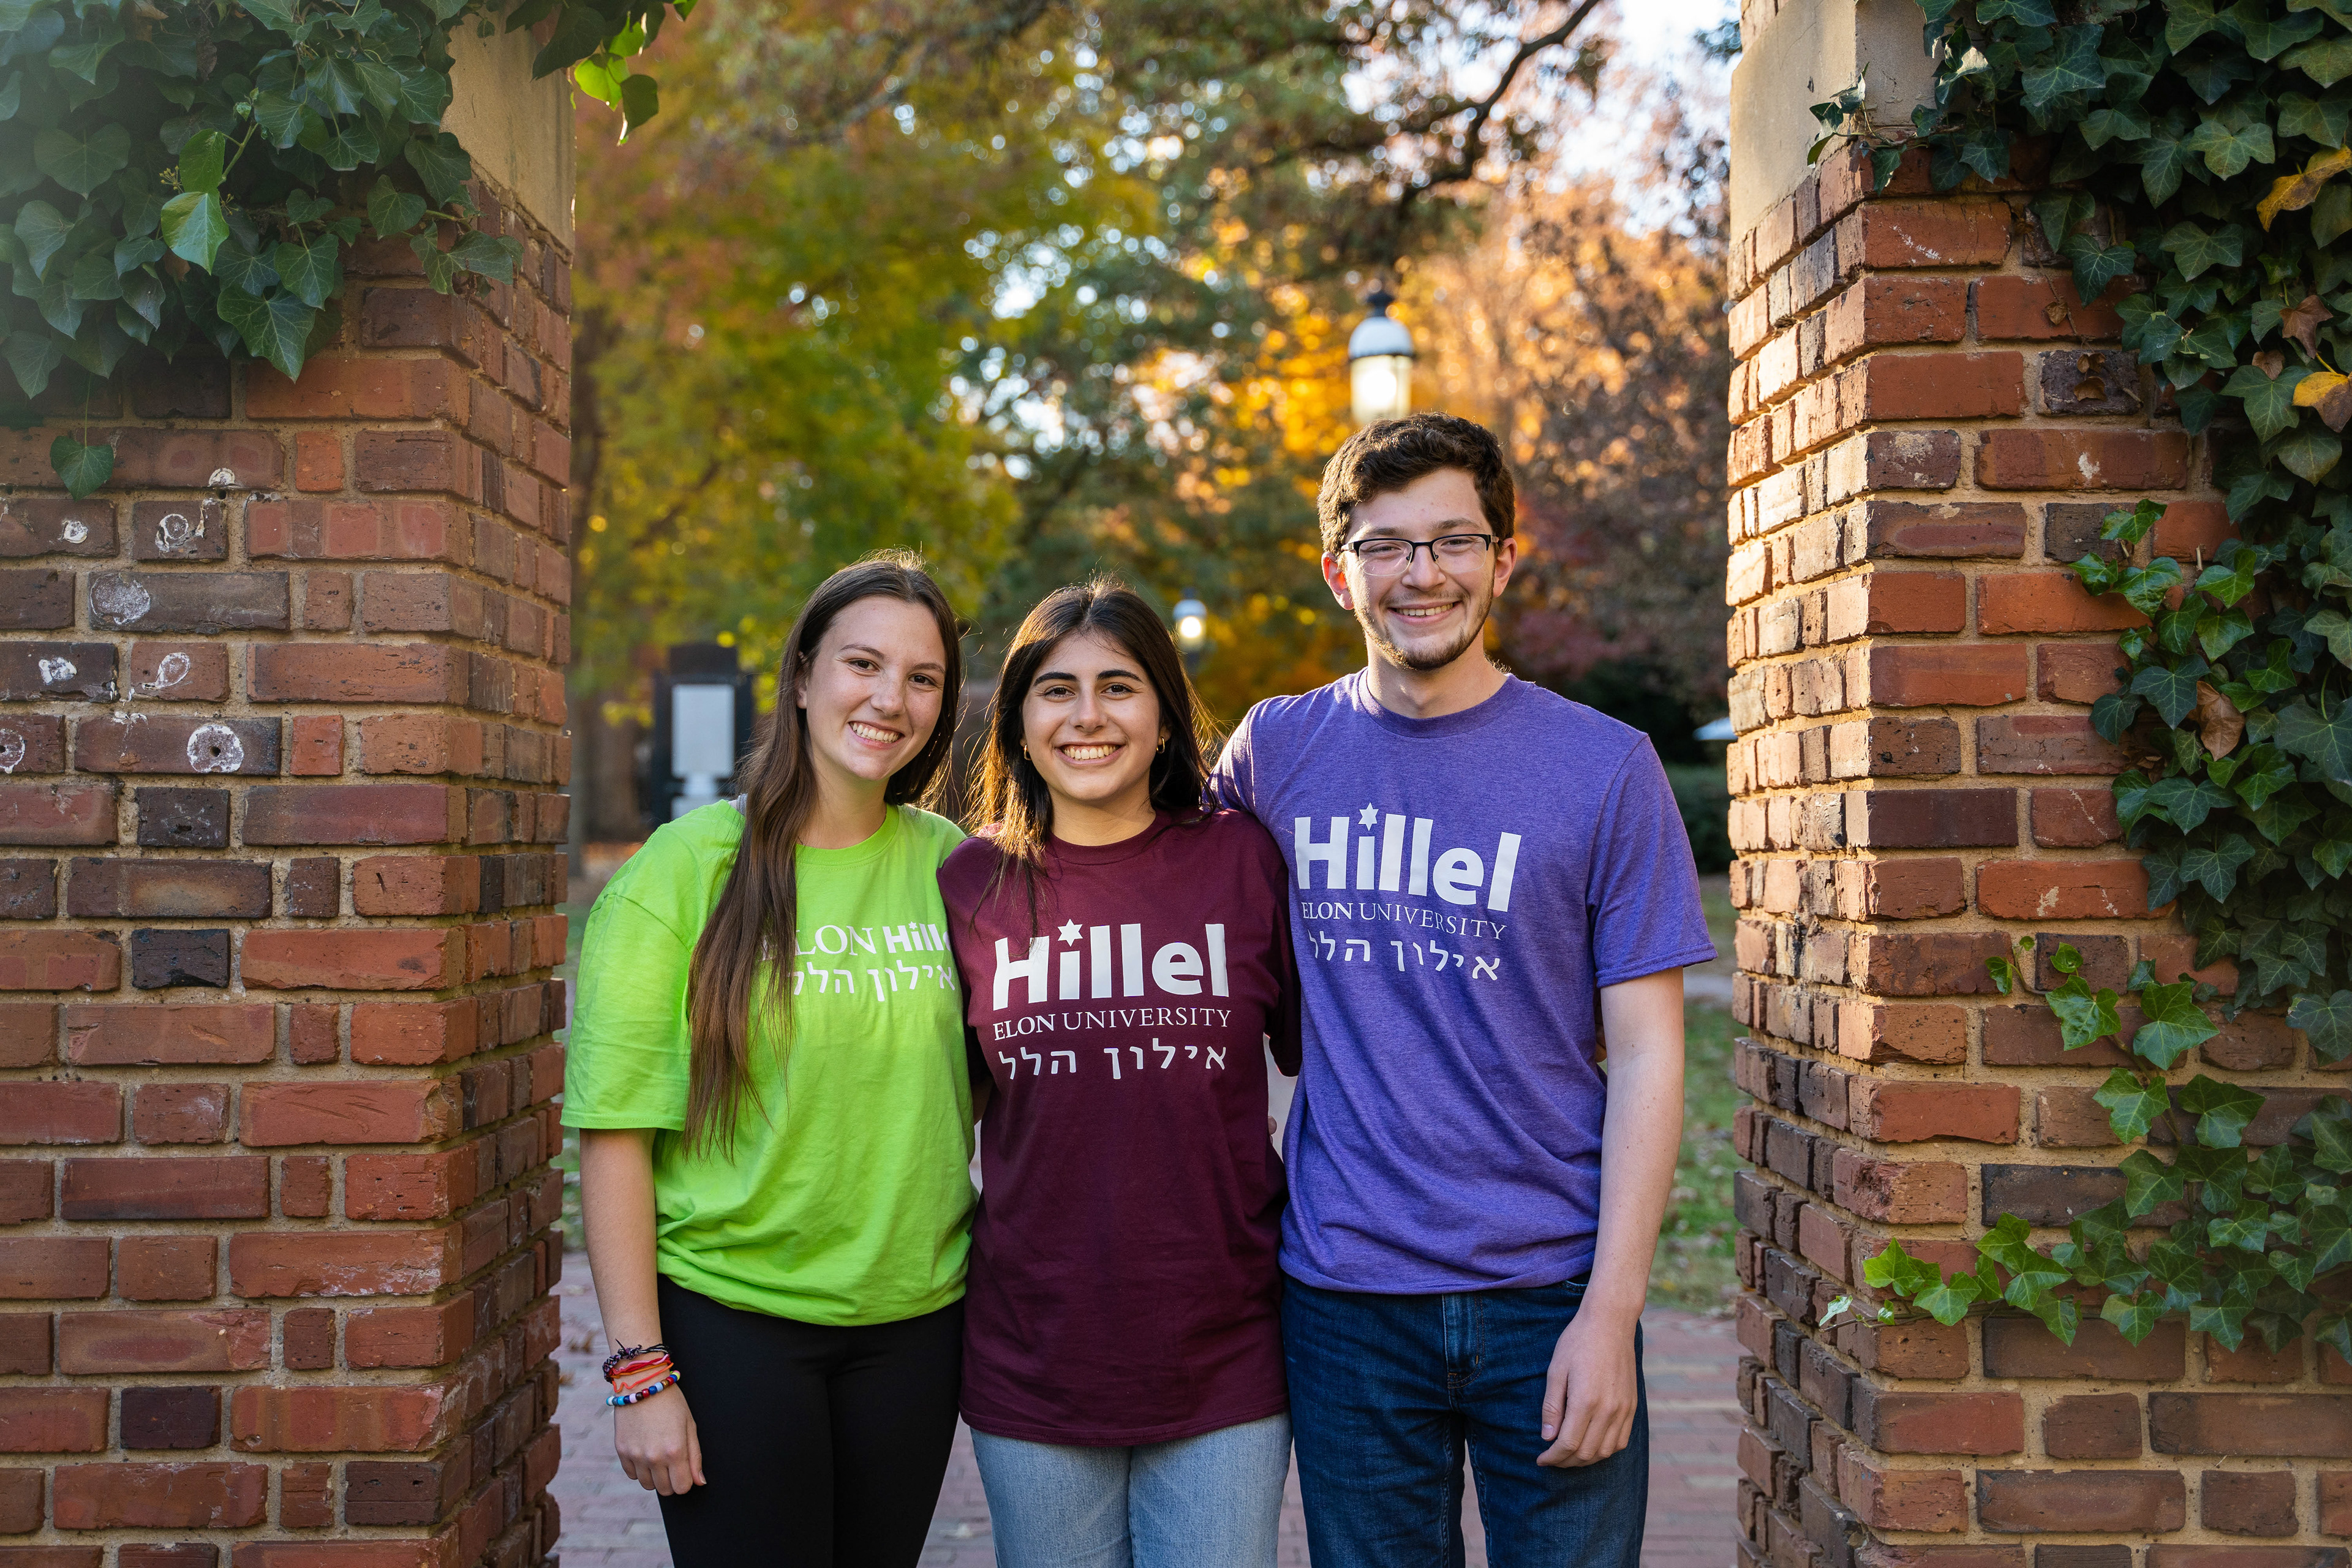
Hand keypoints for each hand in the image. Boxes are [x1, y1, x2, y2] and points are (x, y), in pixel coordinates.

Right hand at [614, 1384, 704, 1493]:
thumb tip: (699, 1482)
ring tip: (658, 1456)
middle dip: (671, 1480)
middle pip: (665, 1490)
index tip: (685, 1470)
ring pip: (647, 1485)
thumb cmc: (671, 1402)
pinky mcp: (622, 1451)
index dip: (686, 1481)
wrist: (641, 1384)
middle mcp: (654, 1457)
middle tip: (672, 1462)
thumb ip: (695, 1457)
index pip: (682, 1488)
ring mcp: (636, 1455)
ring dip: (655, 1476)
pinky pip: (632, 1475)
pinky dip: (640, 1469)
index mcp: (675, 1451)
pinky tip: (645, 1452)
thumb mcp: (690, 1426)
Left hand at [1537, 1307, 1638, 1467]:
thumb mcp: (1556, 1371)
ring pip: (1605, 1451)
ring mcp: (1624, 1409)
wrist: (1610, 1323)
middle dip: (1566, 1462)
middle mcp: (1608, 1410)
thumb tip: (1547, 1437)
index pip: (1568, 1444)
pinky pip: (1621, 1440)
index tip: (1541, 1459)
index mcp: (1586, 1401)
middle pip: (1587, 1453)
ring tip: (1568, 1455)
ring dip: (1585, 1460)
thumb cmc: (1578, 1343)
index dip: (1552, 1457)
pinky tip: (1591, 1445)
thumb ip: (1552, 1407)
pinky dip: (1605, 1450)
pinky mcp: (1632, 1406)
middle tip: (1551, 1458)